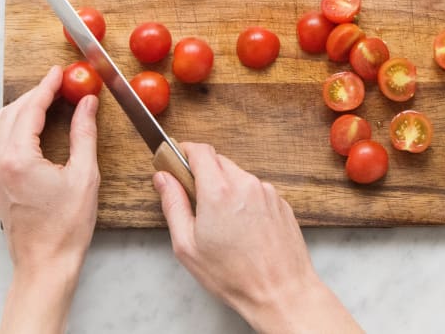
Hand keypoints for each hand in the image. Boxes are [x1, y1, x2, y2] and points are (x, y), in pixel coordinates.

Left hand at [0, 65, 99, 333]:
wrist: (46, 261)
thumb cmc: (67, 225)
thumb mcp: (85, 175)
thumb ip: (83, 133)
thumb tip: (87, 103)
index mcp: (18, 158)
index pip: (30, 109)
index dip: (46, 87)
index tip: (58, 73)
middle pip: (11, 113)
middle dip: (34, 95)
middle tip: (56, 86)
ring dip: (15, 109)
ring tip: (40, 103)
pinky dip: (0, 127)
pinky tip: (16, 128)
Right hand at [153, 143, 362, 333]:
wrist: (281, 292)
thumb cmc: (233, 275)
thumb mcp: (187, 245)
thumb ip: (173, 205)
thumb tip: (163, 179)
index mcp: (219, 191)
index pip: (200, 150)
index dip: (185, 152)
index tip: (177, 161)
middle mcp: (245, 184)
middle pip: (218, 161)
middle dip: (203, 173)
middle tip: (195, 201)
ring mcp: (267, 192)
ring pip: (238, 176)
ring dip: (226, 188)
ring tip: (223, 224)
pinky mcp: (280, 202)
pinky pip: (256, 190)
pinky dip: (245, 200)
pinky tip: (243, 229)